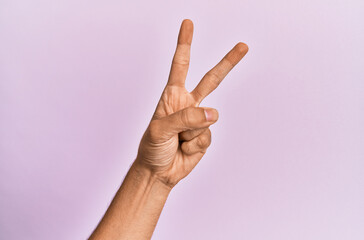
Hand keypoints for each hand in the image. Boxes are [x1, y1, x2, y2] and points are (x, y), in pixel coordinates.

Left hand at [135, 19, 247, 187]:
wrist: (158, 172)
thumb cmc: (152, 148)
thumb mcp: (160, 130)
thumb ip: (186, 118)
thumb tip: (213, 113)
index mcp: (172, 96)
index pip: (180, 65)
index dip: (185, 44)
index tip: (188, 24)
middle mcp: (188, 104)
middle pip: (211, 80)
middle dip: (228, 63)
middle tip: (243, 46)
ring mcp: (198, 121)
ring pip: (207, 119)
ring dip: (190, 133)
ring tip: (177, 142)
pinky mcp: (205, 136)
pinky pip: (207, 136)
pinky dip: (195, 145)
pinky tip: (184, 149)